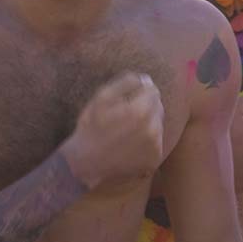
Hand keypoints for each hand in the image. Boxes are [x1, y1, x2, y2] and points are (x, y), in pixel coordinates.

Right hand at [64, 73, 164, 191]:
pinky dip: (147, 140)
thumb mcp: (101, 98)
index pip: (153, 91)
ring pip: (158, 124)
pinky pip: (157, 141)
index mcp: (140, 111)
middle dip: (145, 106)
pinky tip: (130, 144)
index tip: (126, 100)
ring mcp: (155, 146)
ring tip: (126, 130)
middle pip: (158, 106)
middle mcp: (153, 129)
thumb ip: (125, 83)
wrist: (84, 163)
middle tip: (125, 115)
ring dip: (147, 123)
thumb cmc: (91, 127)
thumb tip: (146, 78)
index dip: (140, 92)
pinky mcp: (155, 159)